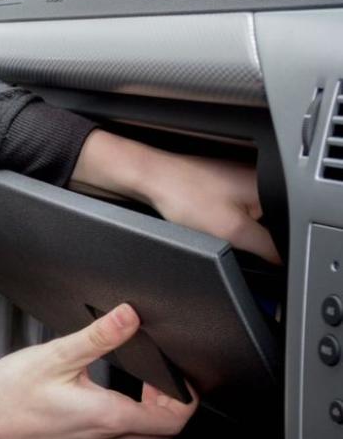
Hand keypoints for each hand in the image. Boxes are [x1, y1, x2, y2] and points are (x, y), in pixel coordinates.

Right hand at [0, 304, 197, 438]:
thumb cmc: (6, 399)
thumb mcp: (55, 356)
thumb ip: (98, 336)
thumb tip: (128, 316)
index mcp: (107, 417)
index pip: (172, 421)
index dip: (186, 398)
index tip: (181, 376)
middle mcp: (104, 438)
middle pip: (161, 432)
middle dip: (170, 404)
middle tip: (160, 375)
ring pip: (138, 437)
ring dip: (148, 413)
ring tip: (136, 382)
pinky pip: (114, 438)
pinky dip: (123, 419)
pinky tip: (103, 397)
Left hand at [70, 130, 279, 263]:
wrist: (148, 178)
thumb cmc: (182, 194)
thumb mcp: (232, 231)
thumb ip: (265, 247)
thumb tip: (283, 260)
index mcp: (266, 187)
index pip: (289, 226)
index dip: (274, 246)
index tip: (253, 253)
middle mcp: (254, 179)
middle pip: (268, 222)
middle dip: (250, 236)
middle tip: (222, 234)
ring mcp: (235, 180)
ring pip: (247, 218)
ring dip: (232, 228)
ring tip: (207, 221)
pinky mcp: (217, 184)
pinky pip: (229, 211)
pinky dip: (219, 221)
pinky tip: (202, 219)